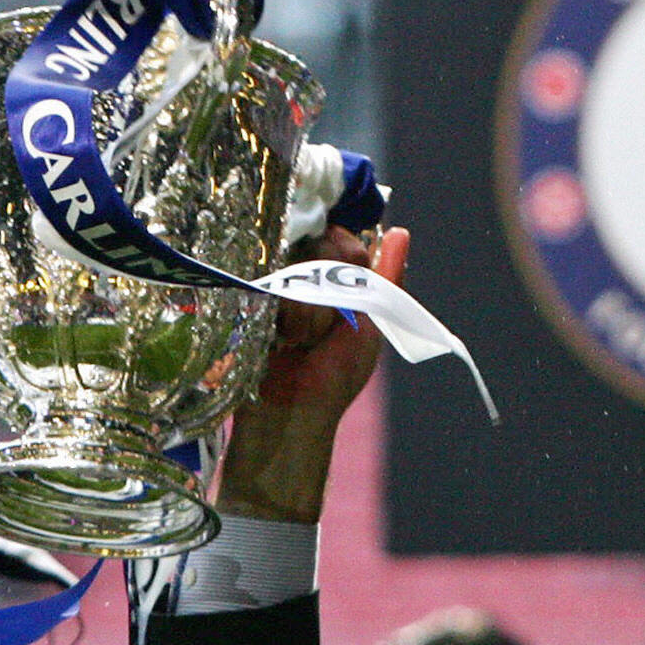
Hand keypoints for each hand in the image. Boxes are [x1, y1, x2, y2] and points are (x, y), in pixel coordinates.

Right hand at [217, 223, 410, 523]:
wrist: (292, 412)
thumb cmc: (334, 373)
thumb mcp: (369, 324)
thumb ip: (386, 279)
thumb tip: (401, 232)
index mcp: (330, 272)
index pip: (344, 238)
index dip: (348, 255)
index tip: (347, 284)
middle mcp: (298, 268)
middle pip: (319, 243)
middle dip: (330, 285)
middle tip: (324, 326)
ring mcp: (269, 279)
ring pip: (297, 263)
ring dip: (310, 309)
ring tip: (301, 339)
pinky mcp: (244, 293)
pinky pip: (273, 284)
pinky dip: (288, 314)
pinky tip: (283, 337)